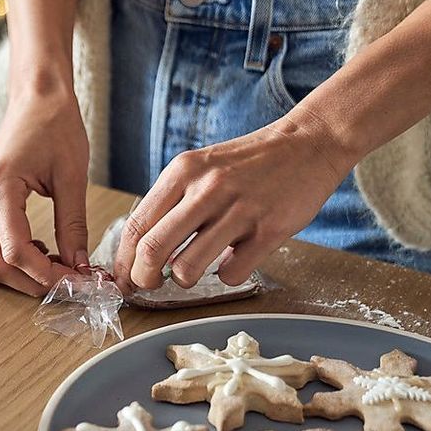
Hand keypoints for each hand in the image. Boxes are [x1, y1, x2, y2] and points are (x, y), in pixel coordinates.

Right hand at [0, 76, 89, 295]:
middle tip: (67, 282)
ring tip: (55, 264)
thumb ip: (73, 224)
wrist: (37, 95)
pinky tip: (40, 248)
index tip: (75, 281)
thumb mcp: (73, 176)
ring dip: (18, 272)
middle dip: (30, 281)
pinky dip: (10, 257)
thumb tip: (79, 265)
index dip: (45, 274)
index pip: (15, 250)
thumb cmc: (55, 124)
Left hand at [114, 112, 358, 289]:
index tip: (123, 276)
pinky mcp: (269, 230)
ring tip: (191, 271)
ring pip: (187, 268)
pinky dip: (226, 276)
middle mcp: (206, 189)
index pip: (136, 225)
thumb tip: (140, 248)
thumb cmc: (248, 162)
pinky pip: (231, 274)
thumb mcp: (201, 167)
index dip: (123, 260)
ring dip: (182, 281)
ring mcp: (239, 210)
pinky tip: (233, 260)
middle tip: (148, 285)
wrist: (307, 145)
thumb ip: (173, 201)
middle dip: (143, 278)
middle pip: (152, 249)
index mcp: (183, 171)